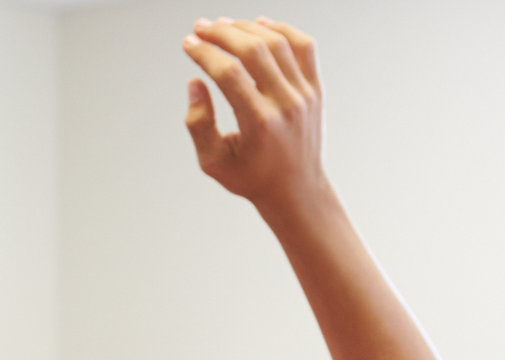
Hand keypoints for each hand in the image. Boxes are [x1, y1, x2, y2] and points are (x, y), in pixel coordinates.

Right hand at [183, 18, 325, 208]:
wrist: (296, 189)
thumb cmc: (250, 177)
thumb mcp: (213, 162)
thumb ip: (198, 124)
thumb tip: (195, 83)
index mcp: (259, 124)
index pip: (228, 74)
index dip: (204, 53)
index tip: (188, 44)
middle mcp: (286, 105)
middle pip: (253, 51)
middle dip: (222, 33)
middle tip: (200, 27)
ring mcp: (305, 94)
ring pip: (277, 43)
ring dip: (246, 28)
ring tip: (223, 24)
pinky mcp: (316, 88)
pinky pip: (303, 46)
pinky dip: (282, 29)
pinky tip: (259, 24)